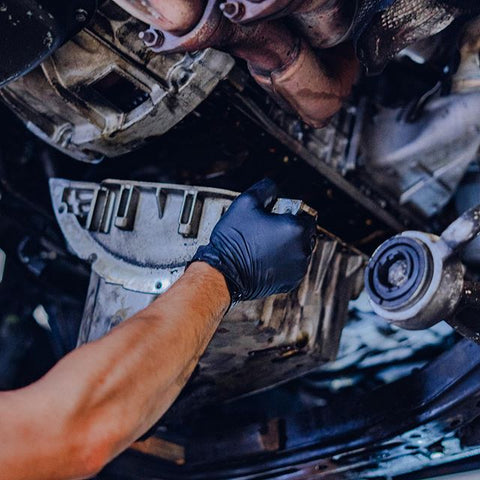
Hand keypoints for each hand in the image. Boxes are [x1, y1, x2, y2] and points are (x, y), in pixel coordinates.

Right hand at [191, 179, 316, 301]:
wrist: (224, 274)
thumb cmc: (234, 241)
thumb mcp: (246, 202)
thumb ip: (266, 189)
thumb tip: (274, 188)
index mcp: (296, 228)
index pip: (307, 215)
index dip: (293, 212)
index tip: (279, 214)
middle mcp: (302, 250)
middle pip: (305, 233)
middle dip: (292, 229)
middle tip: (270, 229)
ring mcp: (297, 269)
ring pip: (300, 251)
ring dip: (289, 246)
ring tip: (265, 245)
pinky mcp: (290, 283)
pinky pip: (293, 267)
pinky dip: (284, 263)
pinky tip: (266, 258)